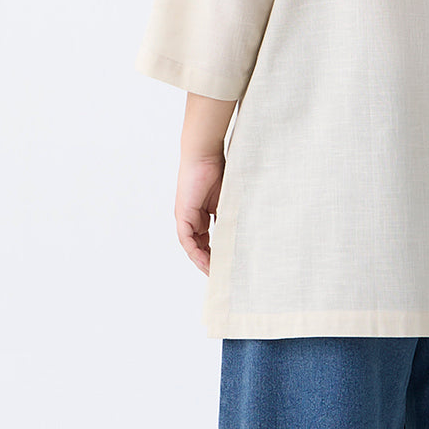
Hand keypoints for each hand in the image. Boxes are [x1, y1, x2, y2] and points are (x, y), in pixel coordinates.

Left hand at [175, 153, 225, 275]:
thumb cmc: (219, 169)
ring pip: (193, 245)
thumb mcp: (228, 198)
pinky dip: (195, 251)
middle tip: (221, 274)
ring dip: (202, 260)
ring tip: (214, 272)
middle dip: (210, 260)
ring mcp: (186, 216)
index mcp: (203, 212)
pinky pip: (187, 240)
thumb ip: (231, 213)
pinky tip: (205, 260)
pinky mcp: (182, 215)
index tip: (227, 263)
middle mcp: (192, 217)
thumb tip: (246, 230)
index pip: (208, 238)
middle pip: (200, 245)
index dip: (216, 252)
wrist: (205, 154)